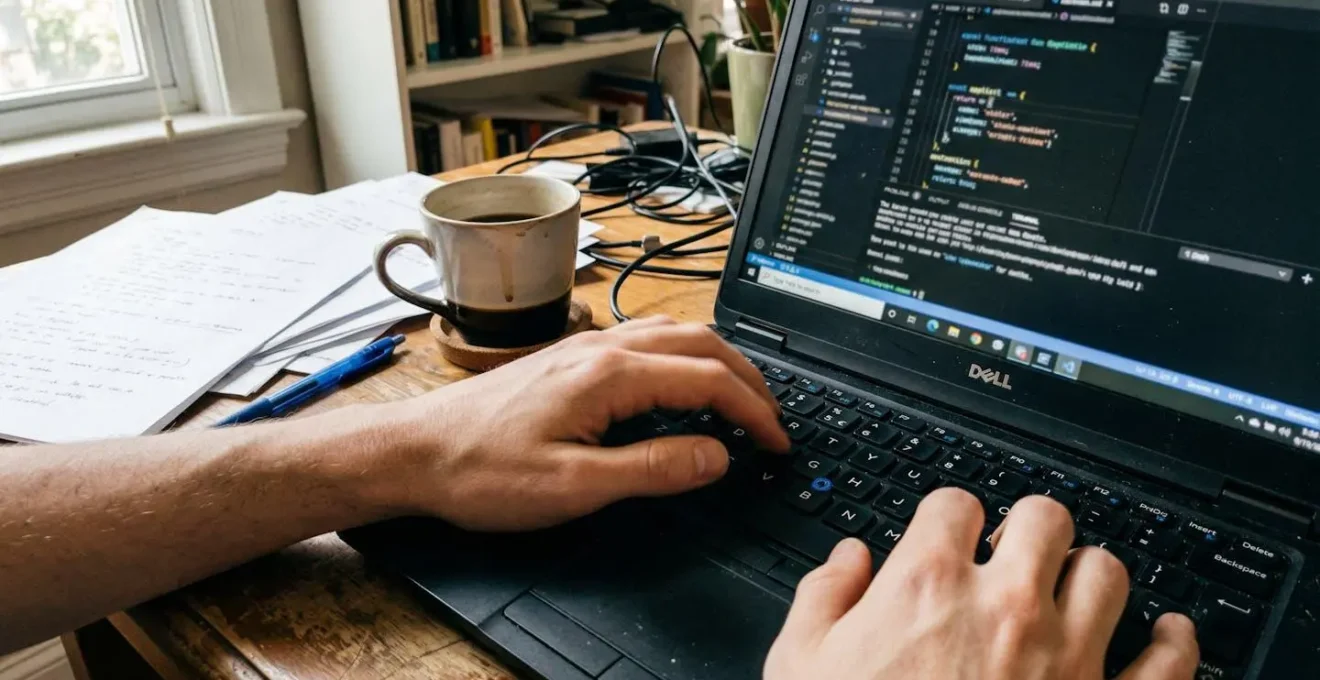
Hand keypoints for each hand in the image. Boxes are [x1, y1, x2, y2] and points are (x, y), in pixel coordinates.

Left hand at [380, 316, 788, 529]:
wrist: (415, 450)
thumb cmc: (481, 470)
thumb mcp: (573, 486)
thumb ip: (652, 469)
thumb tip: (716, 457)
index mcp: (610, 374)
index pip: (709, 380)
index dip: (755, 412)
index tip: (778, 442)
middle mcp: (602, 348)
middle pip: (703, 344)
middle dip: (750, 379)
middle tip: (774, 420)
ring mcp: (585, 346)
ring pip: (676, 334)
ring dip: (719, 362)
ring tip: (742, 399)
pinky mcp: (570, 357)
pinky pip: (647, 340)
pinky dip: (685, 357)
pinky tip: (681, 384)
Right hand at [765, 489, 1199, 679]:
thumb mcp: (799, 664)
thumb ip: (821, 598)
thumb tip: (847, 560)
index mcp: (927, 586)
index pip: (952, 503)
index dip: (946, 516)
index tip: (944, 534)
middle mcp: (1004, 607)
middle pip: (1043, 518)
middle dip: (1026, 528)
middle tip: (1012, 550)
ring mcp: (1066, 657)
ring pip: (1107, 572)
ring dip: (1089, 574)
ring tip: (1072, 587)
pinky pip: (1167, 661)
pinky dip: (1172, 643)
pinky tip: (1167, 633)